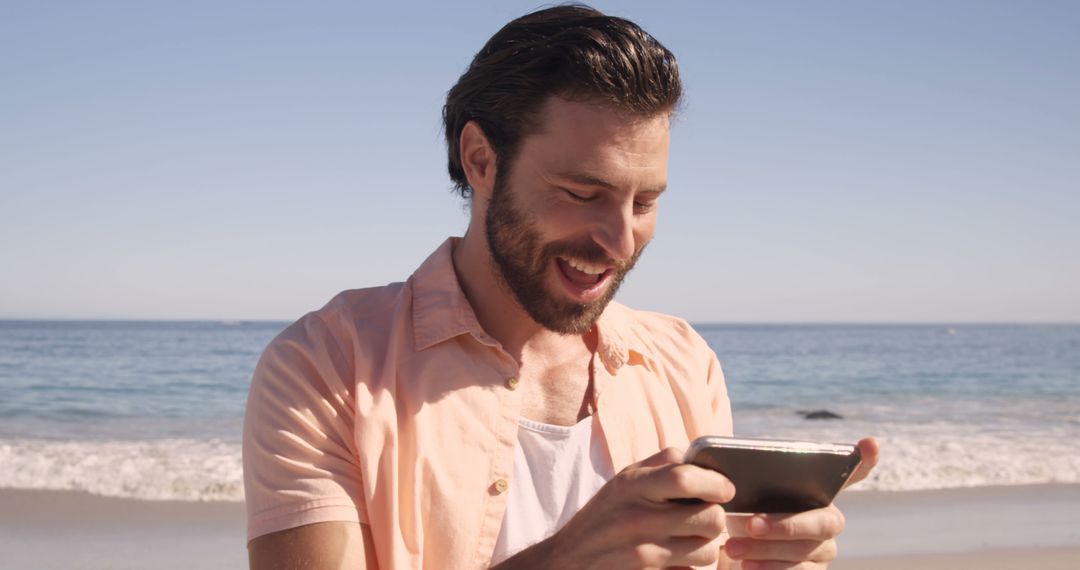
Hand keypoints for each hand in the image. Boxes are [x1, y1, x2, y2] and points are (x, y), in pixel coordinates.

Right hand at [494, 447, 733, 569]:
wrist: (567, 562)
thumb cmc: (603, 518)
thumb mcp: (622, 483)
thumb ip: (660, 466)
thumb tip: (703, 459)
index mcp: (631, 484)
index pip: (686, 477)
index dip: (716, 482)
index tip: (725, 488)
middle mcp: (636, 517)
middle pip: (709, 517)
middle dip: (715, 519)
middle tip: (705, 519)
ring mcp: (642, 552)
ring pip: (708, 549)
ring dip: (706, 547)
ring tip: (688, 542)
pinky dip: (690, 568)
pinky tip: (675, 561)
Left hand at [721, 437, 879, 569]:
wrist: (736, 552)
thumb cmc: (743, 515)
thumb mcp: (744, 496)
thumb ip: (751, 484)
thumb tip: (735, 479)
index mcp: (817, 492)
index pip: (851, 472)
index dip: (865, 459)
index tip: (870, 443)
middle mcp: (829, 520)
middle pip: (822, 523)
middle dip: (786, 524)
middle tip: (751, 524)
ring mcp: (824, 550)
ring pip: (806, 551)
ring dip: (766, 549)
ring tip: (732, 547)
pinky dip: (769, 569)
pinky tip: (747, 566)